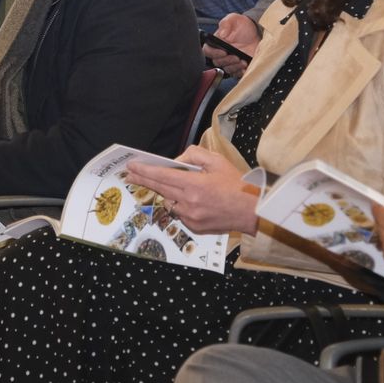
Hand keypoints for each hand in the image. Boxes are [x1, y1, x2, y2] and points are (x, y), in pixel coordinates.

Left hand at [124, 145, 259, 233]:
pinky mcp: (194, 227)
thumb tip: (177, 161)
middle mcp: (189, 202)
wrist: (252, 211)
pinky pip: (180, 213)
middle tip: (130, 174)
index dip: (144, 170)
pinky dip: (182, 205)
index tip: (131, 166)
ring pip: (170, 202)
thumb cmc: (237, 185)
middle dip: (143, 180)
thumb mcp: (218, 161)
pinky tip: (195, 201)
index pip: (162, 175)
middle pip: (159, 189)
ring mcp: (190, 217)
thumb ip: (194, 155)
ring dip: (169, 193)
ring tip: (180, 188)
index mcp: (194, 184)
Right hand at [204, 13, 260, 77]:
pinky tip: (245, 67)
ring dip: (234, 67)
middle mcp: (222, 53)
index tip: (223, 51)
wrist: (257, 31)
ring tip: (243, 61)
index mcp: (217, 43)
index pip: (208, 51)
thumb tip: (221, 34)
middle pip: (217, 62)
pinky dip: (240, 72)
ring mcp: (230, 61)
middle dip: (227, 61)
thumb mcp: (234, 19)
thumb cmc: (242, 25)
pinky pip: (236, 74)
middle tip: (236, 56)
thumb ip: (226, 24)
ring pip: (227, 69)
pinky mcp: (239, 66)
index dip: (213, 53)